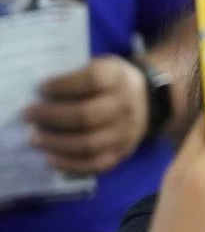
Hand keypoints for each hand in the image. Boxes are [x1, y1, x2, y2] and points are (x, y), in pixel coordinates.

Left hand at [24, 55, 147, 174]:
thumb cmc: (112, 82)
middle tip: (28, 116)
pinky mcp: (122, 152)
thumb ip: (77, 75)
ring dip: (56, 144)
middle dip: (51, 117)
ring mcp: (125, 132)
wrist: (148, 99)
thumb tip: (43, 95)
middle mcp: (125, 105)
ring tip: (35, 139)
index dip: (64, 85)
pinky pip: (96, 165)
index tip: (41, 88)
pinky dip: (71, 165)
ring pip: (89, 144)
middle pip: (86, 116)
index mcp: (118, 78)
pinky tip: (51, 159)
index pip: (92, 80)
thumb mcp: (102, 66)